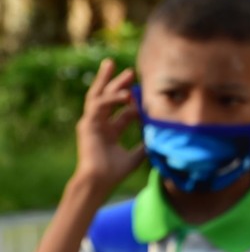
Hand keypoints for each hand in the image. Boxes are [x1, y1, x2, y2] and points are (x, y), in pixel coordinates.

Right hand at [74, 59, 144, 193]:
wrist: (99, 181)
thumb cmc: (114, 172)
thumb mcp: (136, 156)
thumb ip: (145, 145)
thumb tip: (160, 139)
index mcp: (110, 131)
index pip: (123, 111)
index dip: (136, 104)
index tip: (149, 96)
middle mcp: (100, 124)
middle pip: (107, 97)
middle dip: (118, 83)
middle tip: (130, 71)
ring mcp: (91, 123)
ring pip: (99, 95)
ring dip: (110, 81)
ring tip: (121, 69)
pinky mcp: (87, 124)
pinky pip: (99, 105)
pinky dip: (111, 98)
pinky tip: (125, 93)